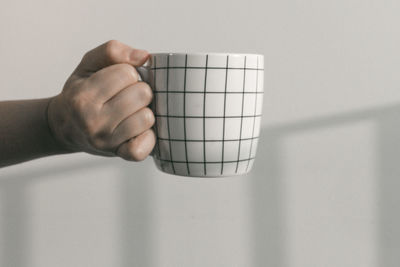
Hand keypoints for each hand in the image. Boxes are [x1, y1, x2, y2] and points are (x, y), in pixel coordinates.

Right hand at [47, 40, 155, 160]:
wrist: (66, 127)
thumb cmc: (82, 92)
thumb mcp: (89, 65)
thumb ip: (113, 52)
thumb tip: (144, 56)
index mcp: (83, 96)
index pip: (128, 72)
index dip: (127, 73)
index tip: (117, 81)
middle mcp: (91, 121)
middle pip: (142, 94)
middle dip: (139, 91)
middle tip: (126, 97)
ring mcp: (105, 140)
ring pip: (148, 118)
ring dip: (143, 112)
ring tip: (129, 113)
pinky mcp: (119, 155)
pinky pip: (144, 148)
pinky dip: (147, 137)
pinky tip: (137, 130)